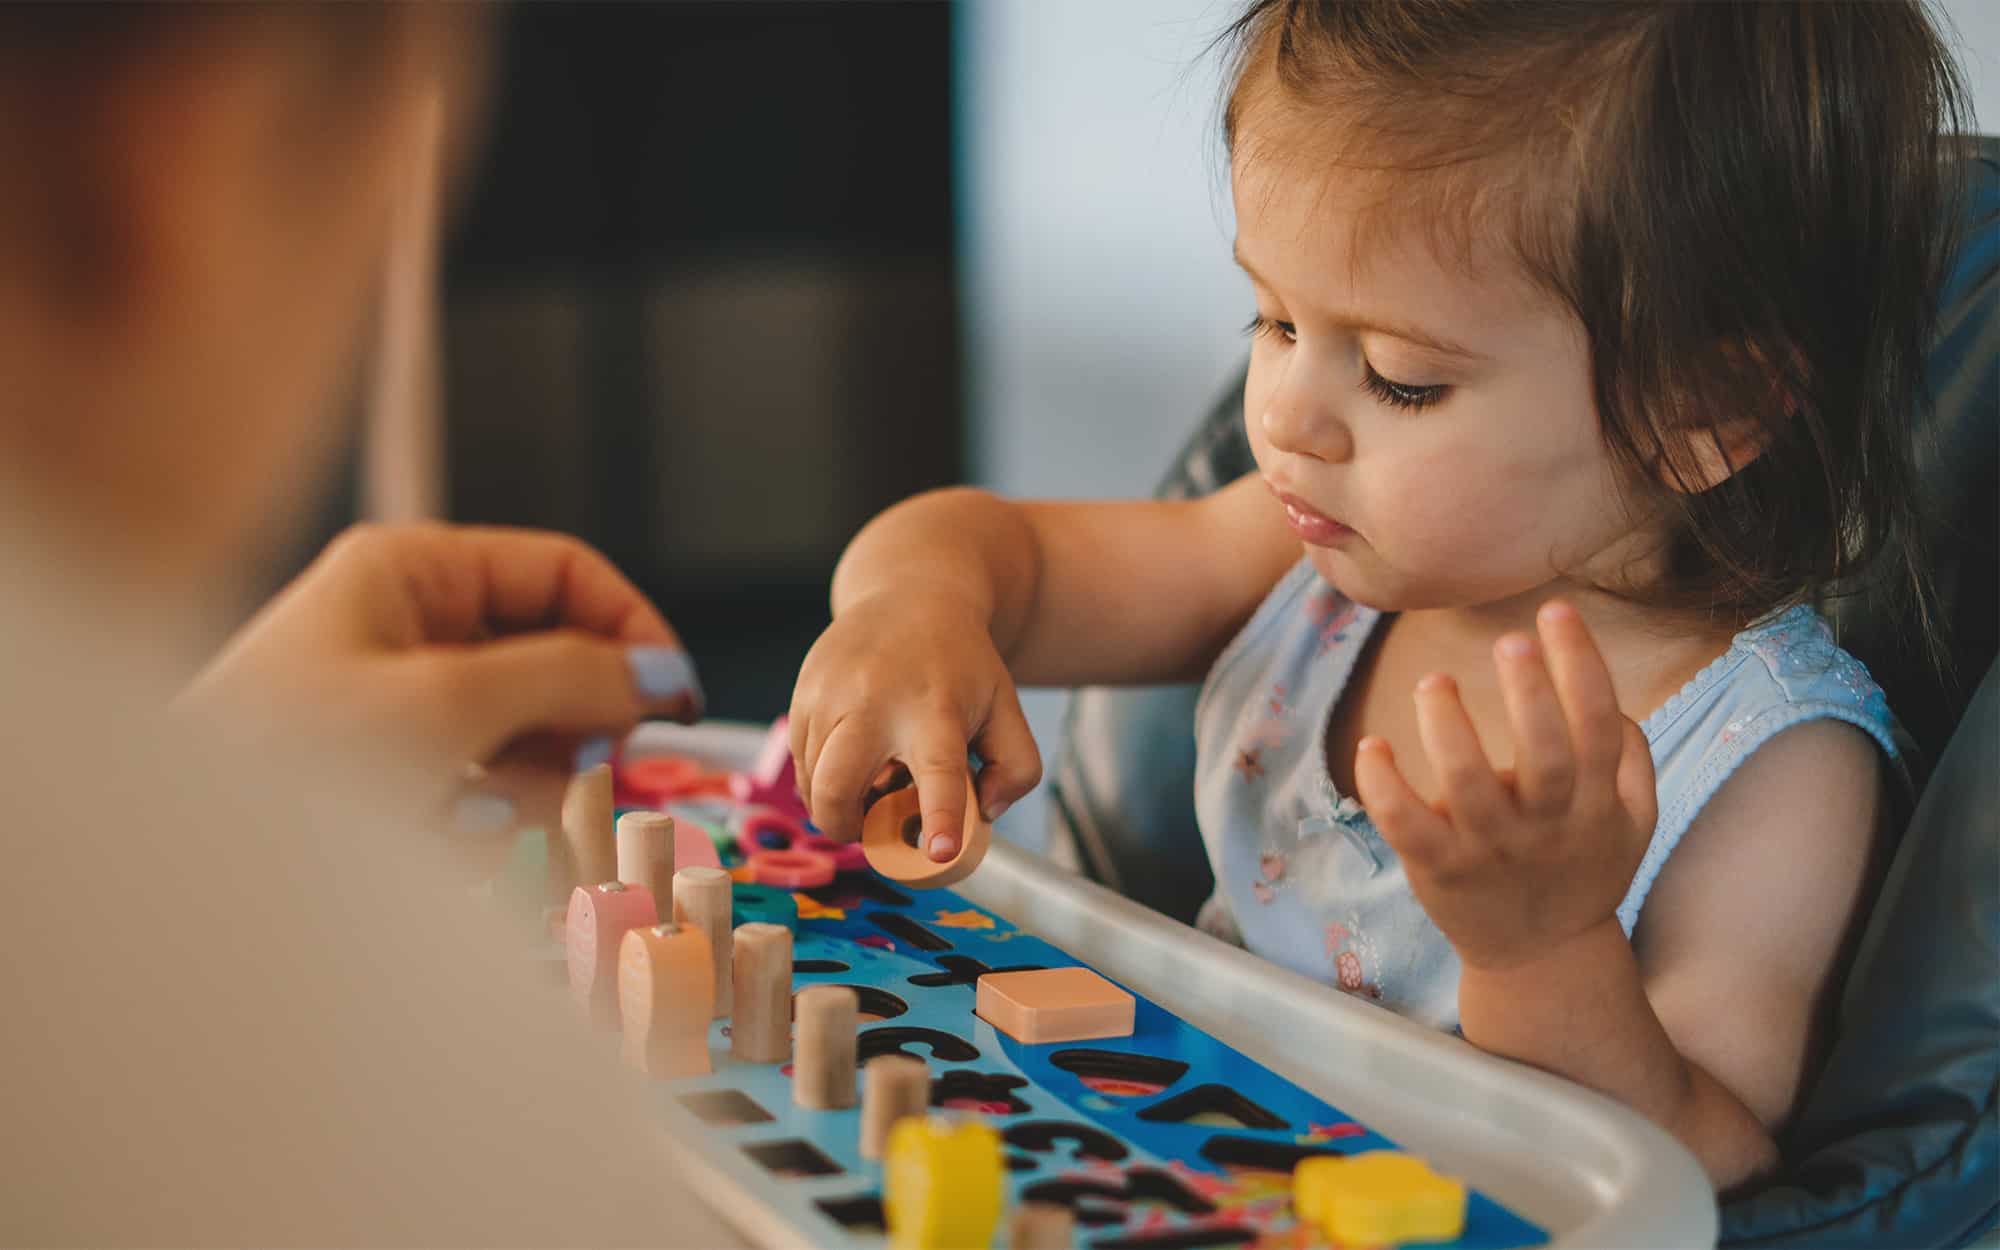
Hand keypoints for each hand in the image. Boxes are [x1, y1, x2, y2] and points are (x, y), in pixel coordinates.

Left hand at [180, 523, 700, 859]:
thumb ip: (568, 679)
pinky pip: (482, 794)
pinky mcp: (393, 781)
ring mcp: (400, 709)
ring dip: (518, 791)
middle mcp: (409, 631)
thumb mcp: (444, 704)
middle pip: (554, 665)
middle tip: (562, 778)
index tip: (677, 697)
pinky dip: (478, 823)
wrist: (176, 857)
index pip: (563, 573)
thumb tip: (661, 674)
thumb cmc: (282, 760)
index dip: (631, 628)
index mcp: (412, 574)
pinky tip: (438, 841)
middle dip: (566, 731)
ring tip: (464, 819)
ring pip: (526, 740)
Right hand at [788, 588, 1039, 858]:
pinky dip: (820, 777)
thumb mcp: (1006, 708)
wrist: (910, 595)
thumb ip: (1016, 769)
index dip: (939, 815)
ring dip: (834, 801)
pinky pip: (799, 760)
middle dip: (844, 825)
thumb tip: (984, 814)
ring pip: (811, 780)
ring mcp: (830, 695)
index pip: (938, 769)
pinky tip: (851, 757)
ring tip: (869, 779)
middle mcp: (875, 702)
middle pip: (838, 785)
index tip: (939, 852)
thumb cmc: (961, 664)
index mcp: (935, 710)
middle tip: (868, 827)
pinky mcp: (803, 692)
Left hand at [1352, 600, 1655, 972]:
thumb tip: (1618, 703)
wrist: (1541, 956)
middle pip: (1545, 756)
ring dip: (1450, 731)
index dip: (1582, 666)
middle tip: (1510, 639)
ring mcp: (1490, 850)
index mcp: (1593, 803)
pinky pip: (1408, 828)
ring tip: (1434, 682)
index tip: (1556, 611)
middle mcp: (1546, 825)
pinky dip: (1385, 789)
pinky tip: (1372, 747)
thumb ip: (1632, 763)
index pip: (1598, 726)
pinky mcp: (1439, 870)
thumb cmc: (1582, 869)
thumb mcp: (1631, 824)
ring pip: (1471, 788)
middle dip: (1531, 694)